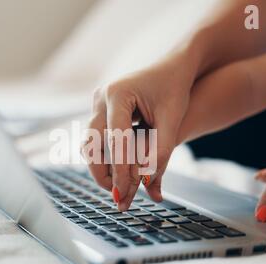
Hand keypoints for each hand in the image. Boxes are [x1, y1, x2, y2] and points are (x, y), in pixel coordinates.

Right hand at [82, 55, 196, 210]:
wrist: (173, 66)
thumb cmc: (175, 88)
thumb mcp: (172, 119)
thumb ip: (160, 152)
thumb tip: (149, 187)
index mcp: (118, 93)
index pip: (116, 139)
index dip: (120, 169)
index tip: (124, 194)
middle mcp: (101, 97)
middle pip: (92, 142)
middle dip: (102, 172)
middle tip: (116, 196)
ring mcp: (98, 102)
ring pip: (90, 143)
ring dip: (101, 167)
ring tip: (118, 188)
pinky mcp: (101, 110)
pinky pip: (97, 139)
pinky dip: (105, 158)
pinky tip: (117, 173)